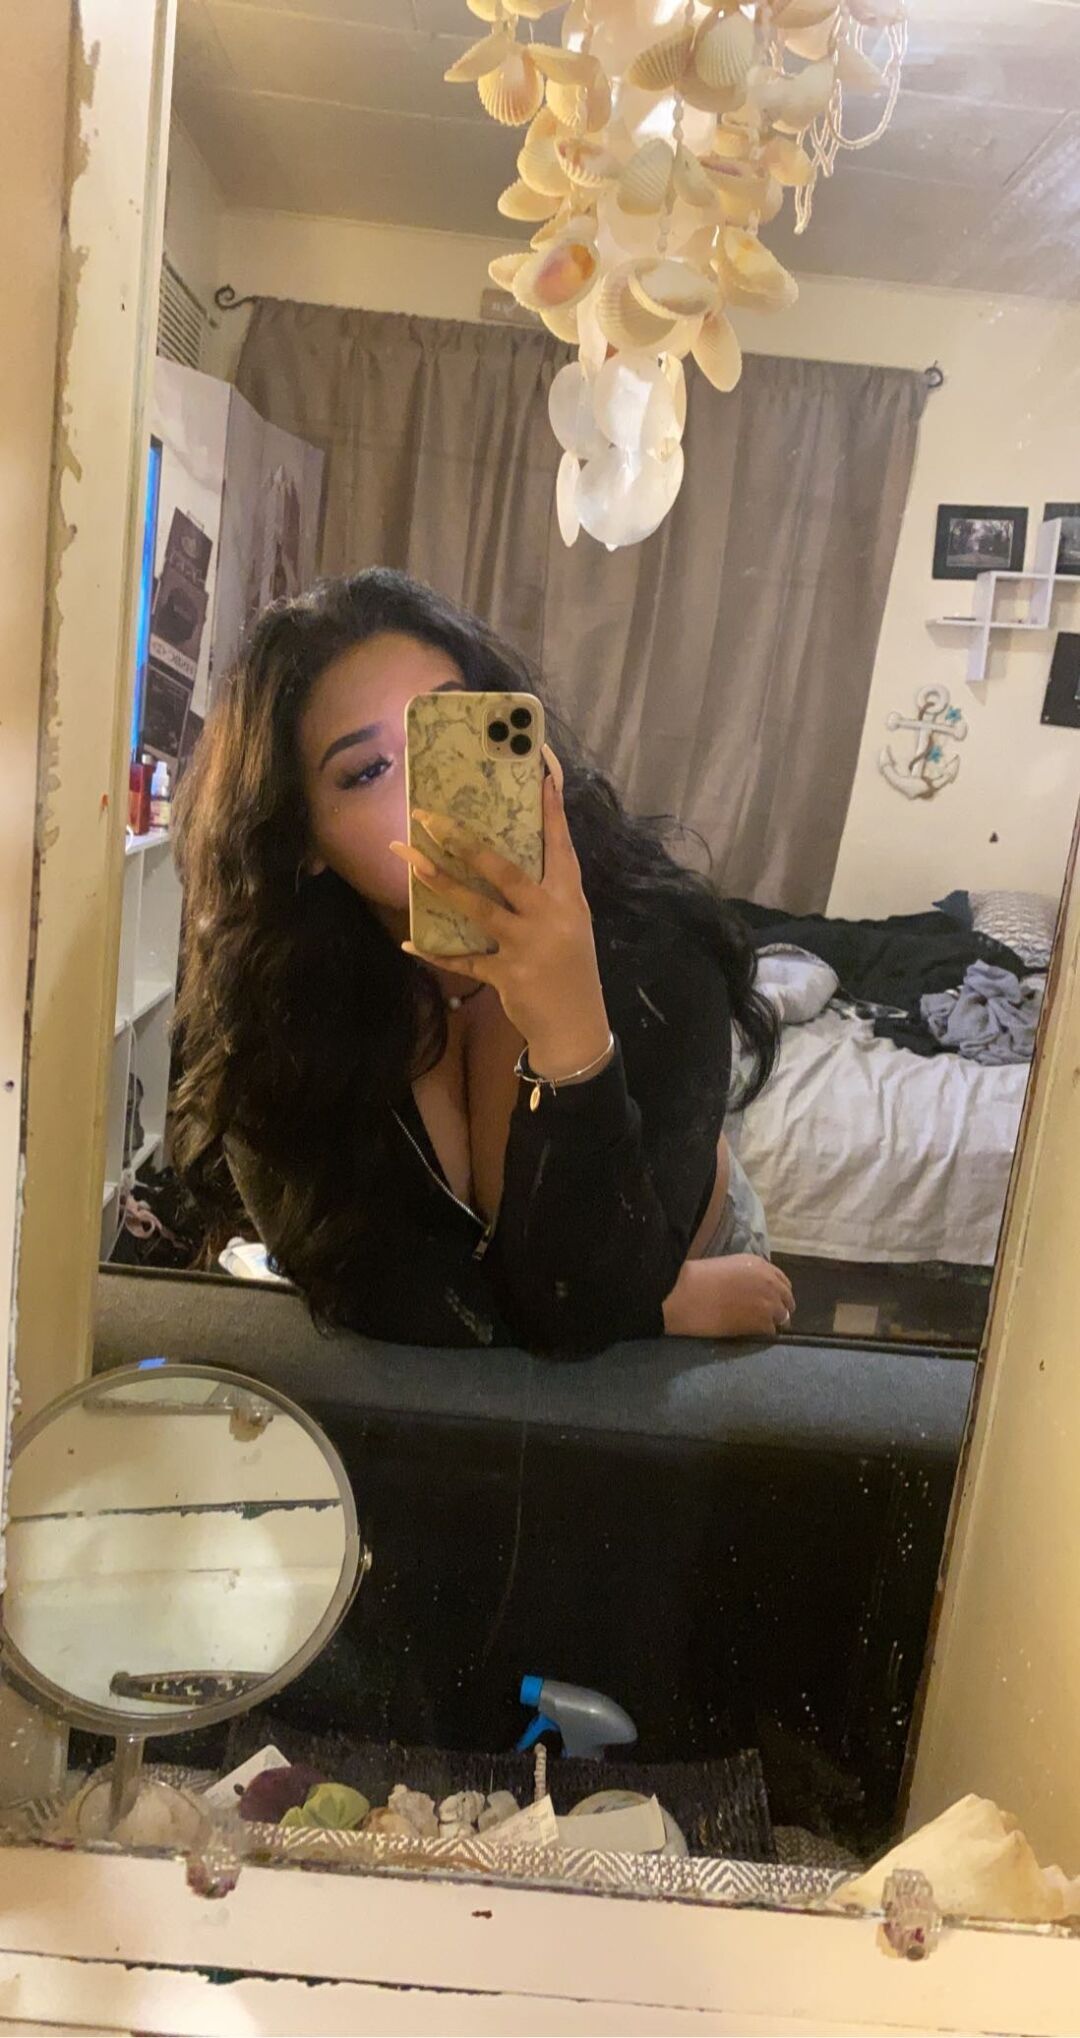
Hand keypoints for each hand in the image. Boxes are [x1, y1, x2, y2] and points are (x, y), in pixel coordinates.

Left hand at [388, 752, 611, 1079]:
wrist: (576, 1026)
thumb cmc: (569, 967)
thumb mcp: (569, 923)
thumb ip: (544, 892)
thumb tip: (501, 856)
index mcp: (568, 897)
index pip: (560, 844)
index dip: (550, 810)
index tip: (541, 772)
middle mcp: (550, 916)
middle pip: (503, 870)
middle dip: (463, 841)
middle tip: (429, 816)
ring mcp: (528, 946)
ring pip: (476, 907)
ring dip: (437, 881)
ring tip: (408, 857)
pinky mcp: (507, 975)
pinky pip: (463, 959)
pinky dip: (434, 950)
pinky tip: (408, 940)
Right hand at [663, 1256, 794, 1340]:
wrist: (687, 1296)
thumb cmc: (697, 1278)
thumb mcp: (727, 1266)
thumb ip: (746, 1275)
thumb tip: (750, 1287)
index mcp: (760, 1265)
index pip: (782, 1281)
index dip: (777, 1292)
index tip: (772, 1300)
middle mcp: (770, 1283)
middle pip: (787, 1300)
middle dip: (780, 1308)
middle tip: (769, 1317)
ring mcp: (769, 1304)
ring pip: (783, 1317)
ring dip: (773, 1322)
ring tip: (759, 1327)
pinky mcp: (763, 1324)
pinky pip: (771, 1332)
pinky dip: (763, 1334)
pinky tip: (750, 1333)